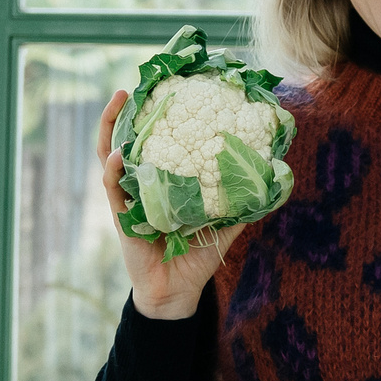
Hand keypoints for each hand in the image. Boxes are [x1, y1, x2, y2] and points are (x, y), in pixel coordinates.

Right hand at [98, 91, 245, 320]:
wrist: (177, 292)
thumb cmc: (195, 256)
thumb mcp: (223, 223)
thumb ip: (240, 202)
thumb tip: (270, 178)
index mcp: (160, 182)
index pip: (151, 143)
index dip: (150, 118)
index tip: (160, 90)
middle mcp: (139, 185)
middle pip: (122, 141)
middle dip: (121, 113)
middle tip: (128, 87)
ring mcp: (127, 200)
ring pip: (109, 157)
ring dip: (110, 128)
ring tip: (118, 102)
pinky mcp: (121, 218)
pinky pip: (113, 189)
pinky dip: (113, 170)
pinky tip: (117, 154)